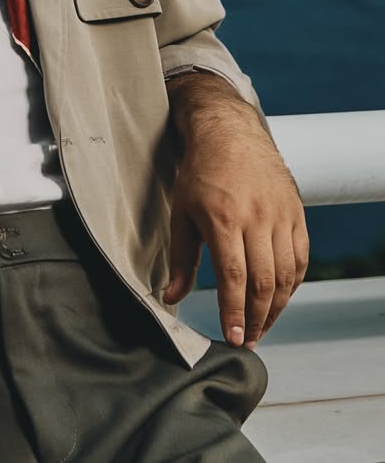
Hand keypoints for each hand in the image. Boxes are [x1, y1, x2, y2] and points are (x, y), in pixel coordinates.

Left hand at [162, 73, 308, 349]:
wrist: (230, 134)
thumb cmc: (200, 173)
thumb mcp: (181, 212)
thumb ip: (181, 259)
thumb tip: (171, 297)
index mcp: (223, 217)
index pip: (233, 277)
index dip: (234, 312)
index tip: (234, 338)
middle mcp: (257, 218)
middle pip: (264, 282)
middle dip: (256, 318)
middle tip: (248, 339)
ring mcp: (281, 215)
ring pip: (285, 275)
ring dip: (276, 308)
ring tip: (261, 325)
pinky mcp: (296, 214)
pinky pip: (300, 259)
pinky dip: (292, 285)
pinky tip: (279, 298)